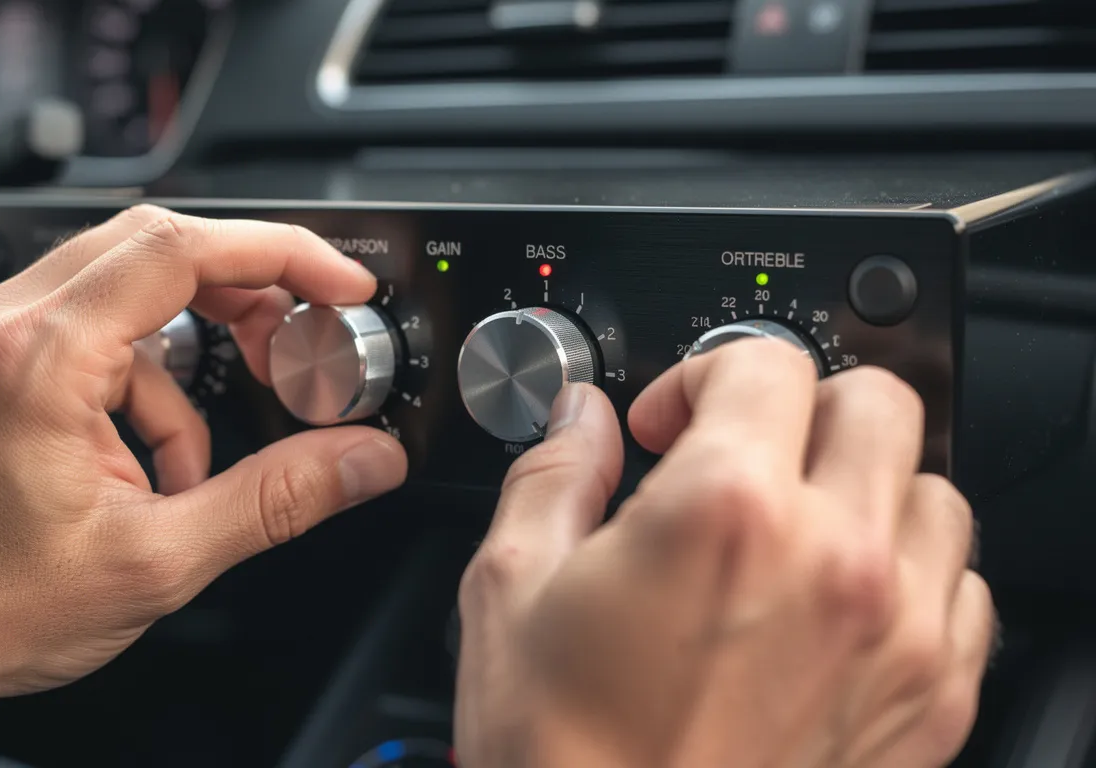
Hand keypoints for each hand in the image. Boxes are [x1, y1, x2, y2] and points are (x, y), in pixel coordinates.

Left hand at [0, 206, 407, 767]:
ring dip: (186, 363)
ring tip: (194, 463)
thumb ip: (275, 500)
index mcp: (41, 357)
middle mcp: (1, 326)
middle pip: (156, 249)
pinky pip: (87, 339)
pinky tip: (142, 471)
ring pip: (123, 295)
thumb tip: (362, 460)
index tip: (339, 285)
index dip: (282, 254)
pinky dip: (138, 392)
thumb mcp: (154, 561)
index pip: (182, 248)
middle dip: (243, 294)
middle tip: (295, 345)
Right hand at [456, 340, 992, 767]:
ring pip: (933, 492)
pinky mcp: (931, 702)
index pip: (764, 360)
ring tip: (794, 527)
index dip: (700, 373)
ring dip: (864, 487)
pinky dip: (911, 572)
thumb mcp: (510, 589)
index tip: (669, 422)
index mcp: (726, 512)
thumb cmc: (565, 754)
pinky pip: (964, 590)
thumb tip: (580, 418)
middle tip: (742, 452)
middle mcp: (835, 560)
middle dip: (799, 408)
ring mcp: (898, 634)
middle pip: (878, 403)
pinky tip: (841, 599)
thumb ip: (554, 472)